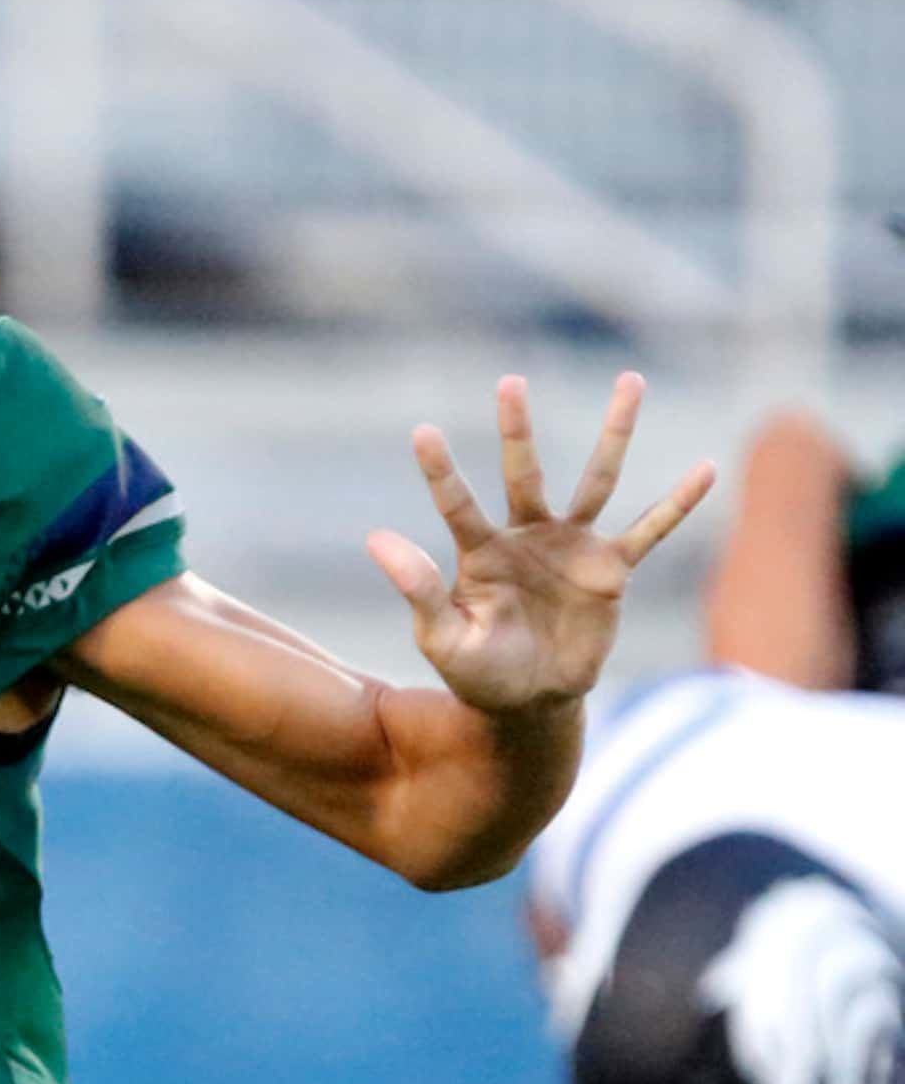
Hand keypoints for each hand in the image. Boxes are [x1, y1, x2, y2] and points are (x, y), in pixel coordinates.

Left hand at [367, 374, 715, 712]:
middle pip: (523, 474)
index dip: (440, 471)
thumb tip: (376, 539)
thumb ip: (418, 591)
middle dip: (516, 431)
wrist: (530, 703)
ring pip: (597, 480)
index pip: (457, 505)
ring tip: (631, 380)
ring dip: (614, 433)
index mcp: (480, 553)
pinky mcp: (612, 569)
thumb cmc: (478, 672)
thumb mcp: (443, 640)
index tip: (422, 431)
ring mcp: (572, 546)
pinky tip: (706, 469)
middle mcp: (526, 536)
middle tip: (510, 381)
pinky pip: (650, 530)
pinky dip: (677, 504)